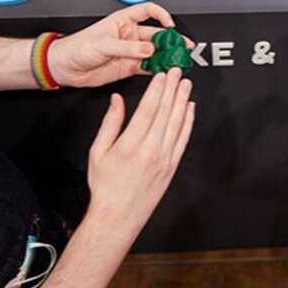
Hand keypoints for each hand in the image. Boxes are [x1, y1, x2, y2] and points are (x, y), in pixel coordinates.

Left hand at [48, 2, 191, 87]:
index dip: (161, 15)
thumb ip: (127, 47)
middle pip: (156, 34)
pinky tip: (164, 71)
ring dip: (166, 56)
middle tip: (182, 47)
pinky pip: (148, 67)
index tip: (170, 25)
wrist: (65, 67)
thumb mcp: (103, 44)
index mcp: (123, 21)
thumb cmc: (77, 47)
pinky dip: (157, 69)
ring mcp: (131, 51)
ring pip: (155, 52)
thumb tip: (149, 49)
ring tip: (177, 61)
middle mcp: (129, 35)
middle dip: (171, 40)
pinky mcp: (129, 67)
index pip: (148, 11)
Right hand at [86, 68, 194, 235]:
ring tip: (186, 84)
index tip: (162, 75)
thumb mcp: (98, 151)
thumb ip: (110, 123)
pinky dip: (188, 122)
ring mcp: (164, 159)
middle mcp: (150, 150)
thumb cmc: (106, 186)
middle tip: (178, 72)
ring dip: (182, 101)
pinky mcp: (172, 166)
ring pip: (177, 123)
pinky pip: (183, 139)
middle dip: (172, 89)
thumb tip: (116, 100)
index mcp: (130, 145)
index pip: (148, 109)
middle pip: (165, 112)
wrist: (118, 215)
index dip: (157, 89)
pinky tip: (189, 109)